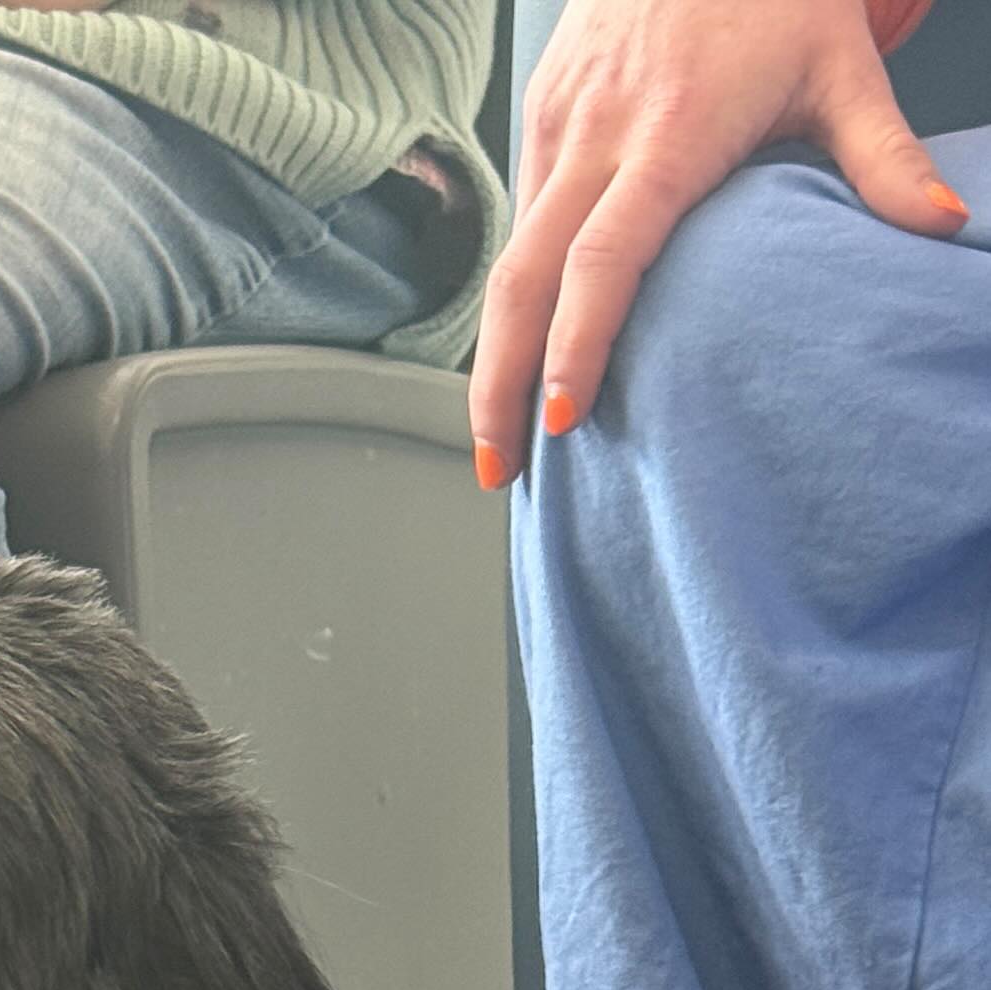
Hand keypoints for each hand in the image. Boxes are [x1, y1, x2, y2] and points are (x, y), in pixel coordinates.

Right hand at [472, 0, 962, 485]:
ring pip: (509, 253)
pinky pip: (519, 216)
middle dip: (500, 381)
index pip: (605, 256)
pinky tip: (517, 349)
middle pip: (525, 275)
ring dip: (494, 350)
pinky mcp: (541, 109)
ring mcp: (560, 117)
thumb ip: (884, 155)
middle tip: (497, 470)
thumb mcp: (840, 68)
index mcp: (671, 131)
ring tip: (499, 430)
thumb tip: (944, 225)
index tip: (563, 421)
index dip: (577, 344)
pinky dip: (512, 292)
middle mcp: (600, 129)